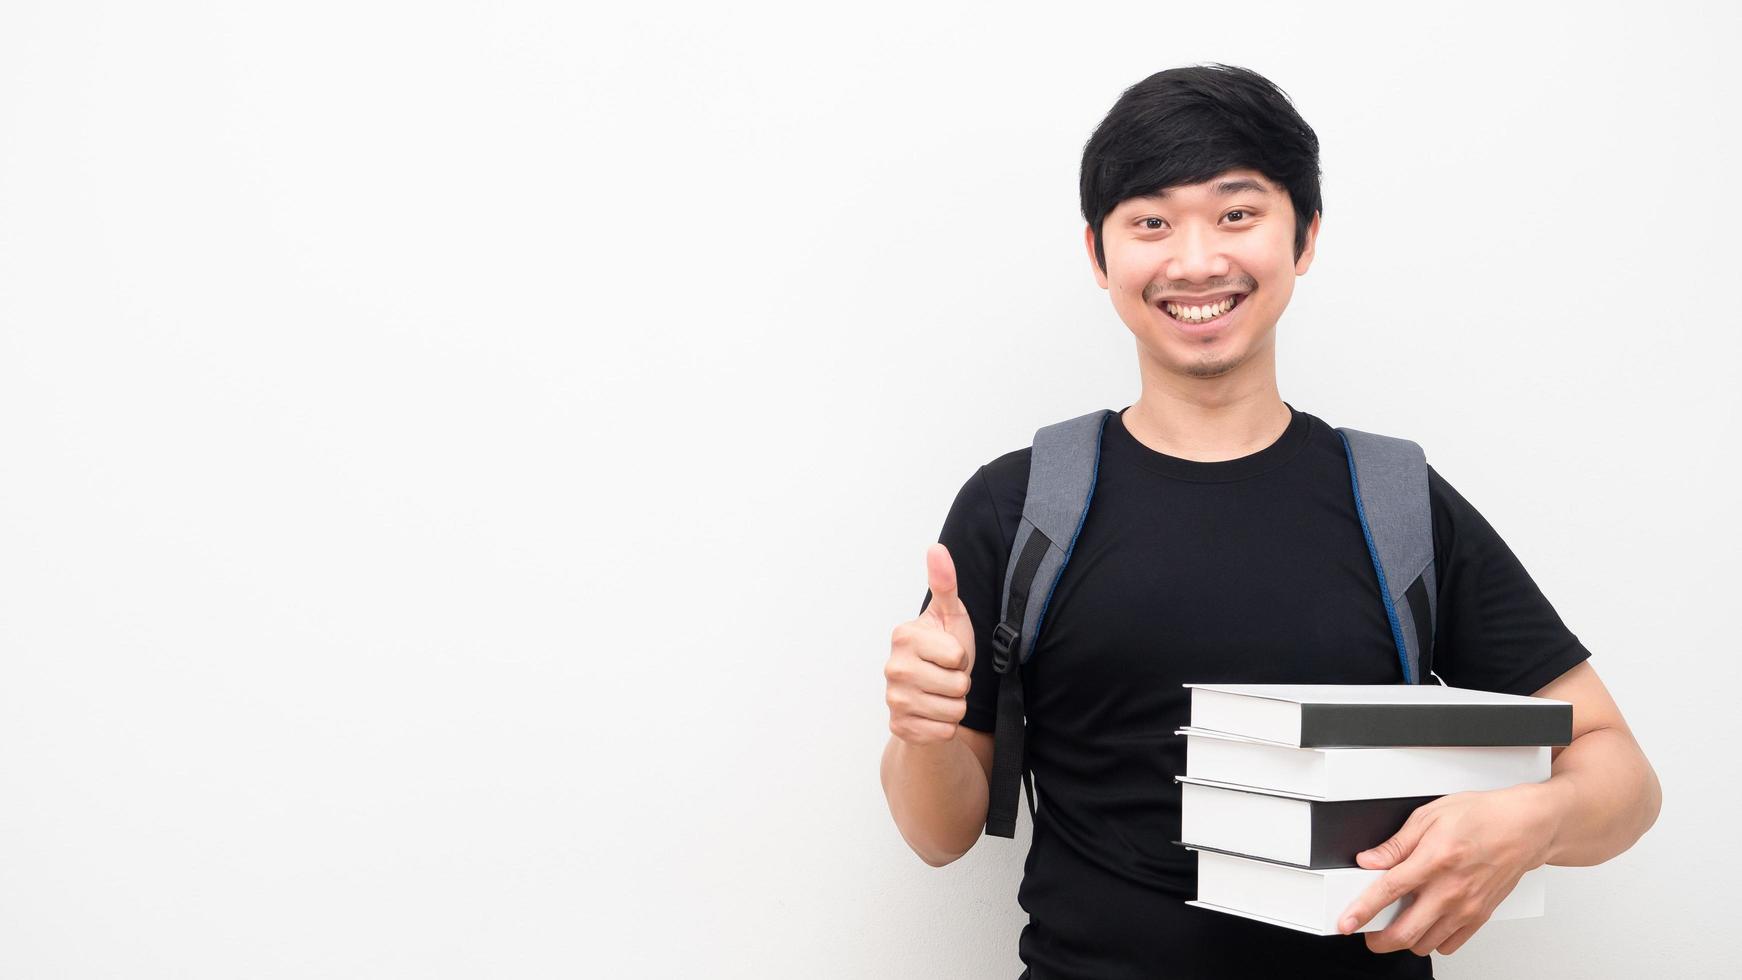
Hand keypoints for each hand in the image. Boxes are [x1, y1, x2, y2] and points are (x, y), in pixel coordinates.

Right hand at [884, 543, 976, 745]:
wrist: (930, 695)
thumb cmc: (942, 651)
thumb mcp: (949, 616)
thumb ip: (944, 583)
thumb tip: (937, 548)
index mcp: (903, 637)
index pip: (957, 655)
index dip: (962, 657)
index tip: (948, 654)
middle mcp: (892, 668)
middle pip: (957, 685)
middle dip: (960, 683)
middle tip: (946, 676)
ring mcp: (893, 700)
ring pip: (953, 711)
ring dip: (955, 704)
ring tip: (942, 693)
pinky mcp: (899, 727)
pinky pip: (944, 731)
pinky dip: (946, 726)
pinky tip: (934, 713)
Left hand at [1337, 782, 1563, 956]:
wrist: (1524, 828)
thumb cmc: (1481, 817)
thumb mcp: (1429, 817)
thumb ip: (1396, 844)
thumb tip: (1369, 860)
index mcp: (1433, 860)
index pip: (1388, 892)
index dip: (1362, 911)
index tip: (1346, 923)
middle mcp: (1450, 890)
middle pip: (1405, 932)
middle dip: (1378, 940)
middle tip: (1367, 933)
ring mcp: (1466, 908)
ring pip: (1426, 944)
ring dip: (1405, 940)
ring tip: (1397, 924)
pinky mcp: (1480, 917)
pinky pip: (1450, 945)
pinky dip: (1432, 941)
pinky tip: (1426, 925)